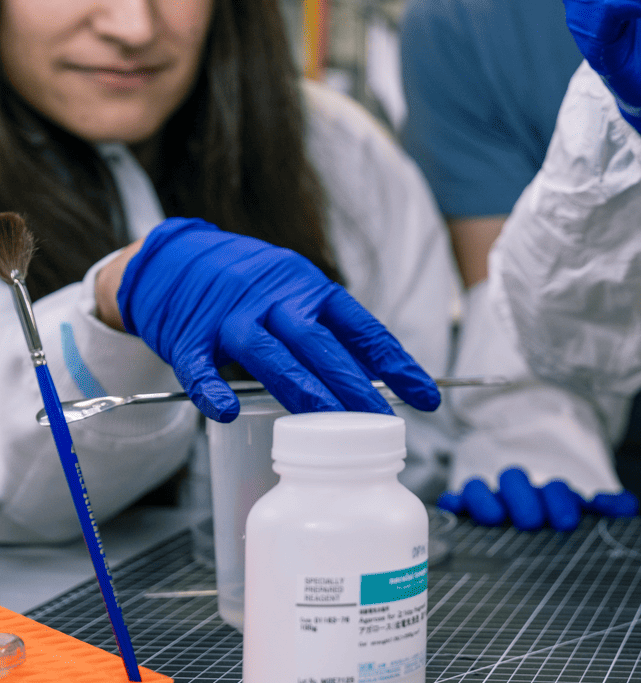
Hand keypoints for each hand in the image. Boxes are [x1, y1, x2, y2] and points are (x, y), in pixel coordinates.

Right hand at [117, 218, 439, 421]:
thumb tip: (385, 374)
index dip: (397, 364)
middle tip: (384, 422)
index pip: (363, 329)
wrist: (173, 258)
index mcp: (310, 289)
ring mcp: (230, 317)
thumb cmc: (250, 284)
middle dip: (355, 385)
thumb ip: (334, 332)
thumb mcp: (299, 292)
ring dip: (302, 390)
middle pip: (320, 345)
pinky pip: (200, 367)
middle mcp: (275, 299)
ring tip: (331, 424)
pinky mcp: (189, 337)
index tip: (426, 396)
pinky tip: (228, 411)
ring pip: (270, 356)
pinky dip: (213, 389)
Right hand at [437, 467, 639, 531]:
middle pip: (515, 480)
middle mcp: (519, 495)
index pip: (553, 487)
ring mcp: (490, 502)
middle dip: (525, 498)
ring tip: (494, 518)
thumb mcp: (592, 521)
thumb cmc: (564, 530)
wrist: (536, 548)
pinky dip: (454, 503)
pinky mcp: (465, 513)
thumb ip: (613, 511)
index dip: (559, 498)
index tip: (566, 521)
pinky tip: (453, 511)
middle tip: (533, 522)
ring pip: (481, 486)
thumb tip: (625, 506)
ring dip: (486, 499)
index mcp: (551, 496)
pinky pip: (456, 500)